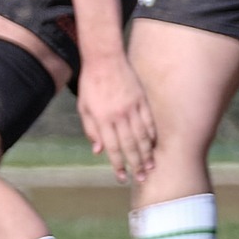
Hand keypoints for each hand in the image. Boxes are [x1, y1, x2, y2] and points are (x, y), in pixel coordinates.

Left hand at [76, 53, 155, 185]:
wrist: (104, 60)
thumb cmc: (90, 85)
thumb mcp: (84, 108)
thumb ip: (91, 130)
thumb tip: (99, 151)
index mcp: (102, 119)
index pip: (112, 148)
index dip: (118, 164)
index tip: (122, 177)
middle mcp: (119, 116)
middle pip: (130, 145)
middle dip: (136, 164)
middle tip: (141, 178)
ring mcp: (132, 108)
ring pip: (142, 136)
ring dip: (147, 153)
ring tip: (151, 166)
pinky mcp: (142, 100)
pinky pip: (149, 121)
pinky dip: (152, 135)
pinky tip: (154, 145)